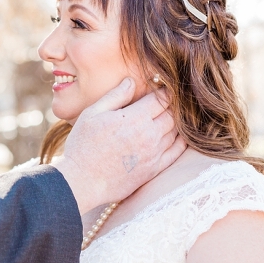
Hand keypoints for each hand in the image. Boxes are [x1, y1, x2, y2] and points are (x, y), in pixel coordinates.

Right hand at [52, 77, 185, 214]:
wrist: (82, 181)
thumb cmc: (83, 145)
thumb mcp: (93, 113)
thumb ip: (115, 96)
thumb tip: (131, 81)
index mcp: (135, 118)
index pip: (161, 99)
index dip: (164, 91)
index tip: (162, 88)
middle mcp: (149, 135)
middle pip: (172, 115)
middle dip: (172, 106)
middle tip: (168, 101)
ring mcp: (154, 154)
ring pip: (176, 132)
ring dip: (176, 122)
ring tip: (172, 116)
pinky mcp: (154, 170)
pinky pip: (176, 152)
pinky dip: (181, 142)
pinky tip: (178, 137)